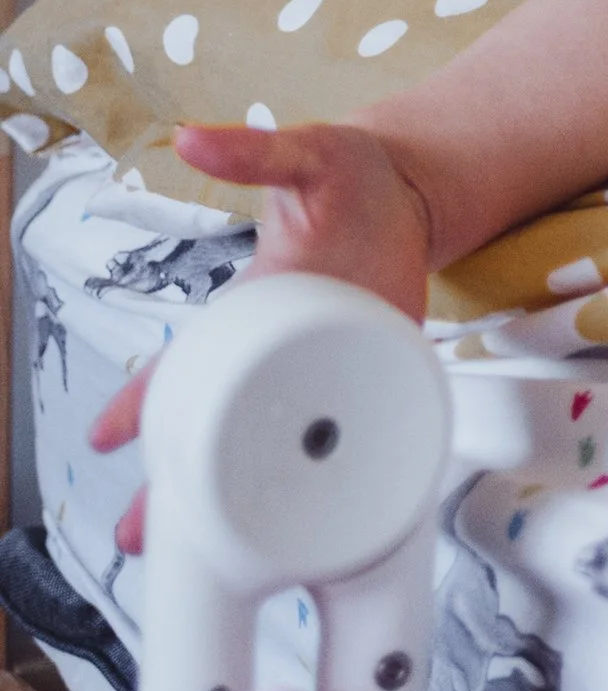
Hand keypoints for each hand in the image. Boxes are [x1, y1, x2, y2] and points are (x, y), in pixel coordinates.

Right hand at [89, 121, 435, 550]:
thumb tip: (192, 139)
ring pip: (274, 445)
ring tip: (215, 550)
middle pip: (214, 427)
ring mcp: (328, 365)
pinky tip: (325, 513)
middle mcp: (279, 345)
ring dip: (241, 497)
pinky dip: (334, 471)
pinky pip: (349, 431)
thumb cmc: (350, 174)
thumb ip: (253, 152)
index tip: (106, 439)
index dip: (141, 400)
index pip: (183, 360)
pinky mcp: (376, 373)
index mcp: (252, 304)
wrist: (418, 191)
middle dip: (172, 483)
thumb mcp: (305, 155)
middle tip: (139, 536)